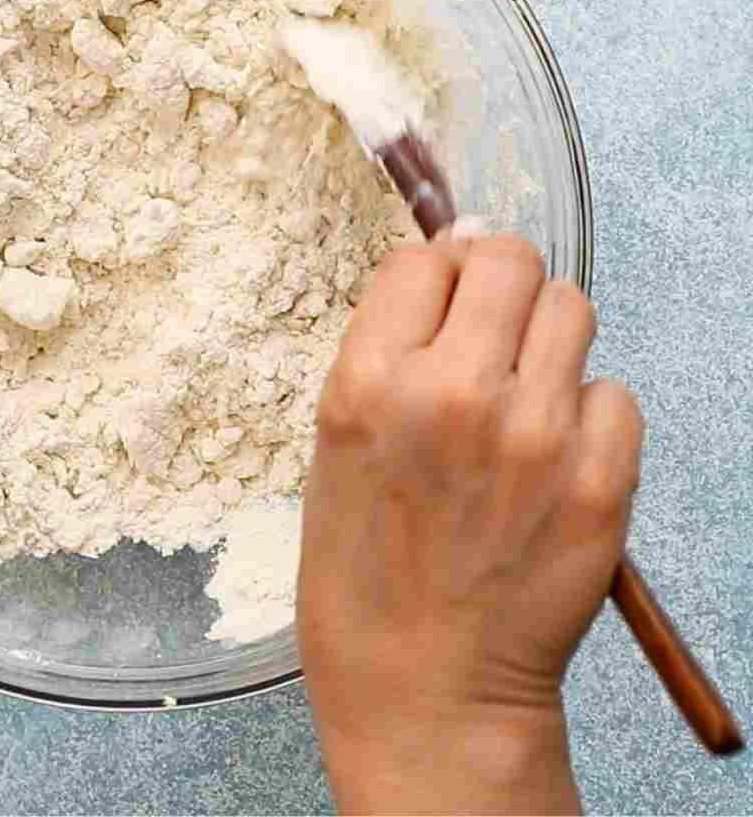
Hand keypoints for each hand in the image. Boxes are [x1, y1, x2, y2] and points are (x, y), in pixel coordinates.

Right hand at [298, 233, 642, 816]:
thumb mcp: (336, 442)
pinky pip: (616, 393)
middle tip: (493, 334)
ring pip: (572, 309)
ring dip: (549, 342)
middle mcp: (454, 394)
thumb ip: (393, 350)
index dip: (436, 278)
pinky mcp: (601, 480)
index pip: (424, 259)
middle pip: (509, 260)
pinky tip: (557, 458)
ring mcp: (537, 436)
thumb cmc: (368, 572)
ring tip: (526, 397)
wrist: (428, 693)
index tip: (441, 307)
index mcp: (371, 383)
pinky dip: (591, 414)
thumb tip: (455, 260)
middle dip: (500, 286)